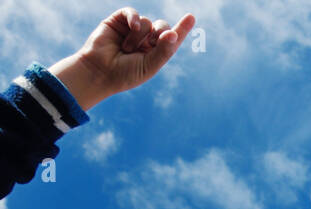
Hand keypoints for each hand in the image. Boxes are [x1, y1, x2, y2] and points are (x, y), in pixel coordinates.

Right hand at [50, 8, 195, 110]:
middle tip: (150, 44)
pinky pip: (132, 12)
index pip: (172, 39)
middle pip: (163, 26)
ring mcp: (132, 30)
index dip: (182, 28)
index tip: (191, 17)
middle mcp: (146, 40)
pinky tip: (132, 26)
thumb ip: (163, 50)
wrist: (99, 72)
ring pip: (147, 22)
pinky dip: (134, 18)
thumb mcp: (149, 66)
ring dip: (139, 36)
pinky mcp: (118, 21)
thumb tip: (174, 33)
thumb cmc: (125, 74)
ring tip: (127, 49)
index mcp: (156, 53)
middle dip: (160, 34)